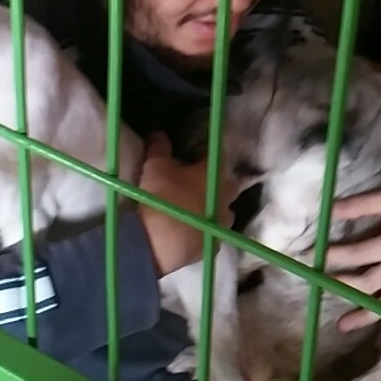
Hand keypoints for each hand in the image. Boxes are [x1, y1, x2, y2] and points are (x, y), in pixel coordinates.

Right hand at [136, 133, 237, 276]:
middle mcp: (226, 198)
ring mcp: (222, 224)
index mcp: (216, 174)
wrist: (157, 242)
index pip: (219, 157)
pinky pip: (212, 233)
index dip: (207, 156)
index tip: (195, 158)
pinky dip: (203, 231)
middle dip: (214, 184)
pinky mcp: (214, 246)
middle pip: (226, 187)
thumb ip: (159, 147)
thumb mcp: (154, 165)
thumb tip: (159, 134)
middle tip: (193, 184)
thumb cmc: (160, 196)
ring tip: (191, 210)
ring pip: (222, 213)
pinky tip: (188, 231)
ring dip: (211, 209)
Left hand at [324, 185, 380, 332]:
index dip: (334, 256)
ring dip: (364, 316)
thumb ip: (362, 205)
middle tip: (320, 287)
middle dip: (342, 286)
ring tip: (342, 326)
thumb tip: (331, 209)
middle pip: (368, 284)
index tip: (313, 256)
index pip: (358, 254)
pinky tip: (379, 332)